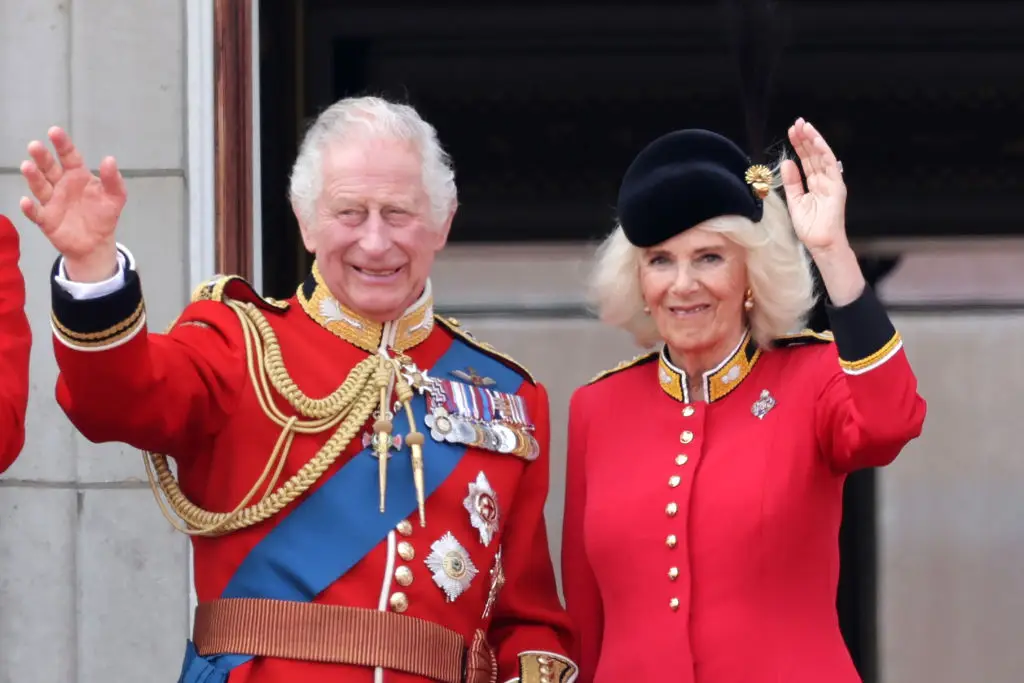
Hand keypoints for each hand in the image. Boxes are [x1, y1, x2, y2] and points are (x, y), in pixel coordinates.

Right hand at [20, 127, 125, 281]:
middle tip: (35, 146)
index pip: (69, 156)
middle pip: (49, 168)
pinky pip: (36, 213)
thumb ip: (113, 180)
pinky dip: (30, 208)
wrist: (97, 243)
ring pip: (40, 187)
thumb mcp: (115, 197)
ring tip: (28, 166)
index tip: (54, 132)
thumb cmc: (103, 215)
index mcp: (77, 175)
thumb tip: (110, 159)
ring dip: (33, 177)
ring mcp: (52, 201)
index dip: (62, 144)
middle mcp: (61, 184)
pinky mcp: (46, 220)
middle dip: (42, 157)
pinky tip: (25, 201)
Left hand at [780, 118, 847, 254]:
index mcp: (814, 183)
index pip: (806, 160)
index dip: (799, 145)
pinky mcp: (837, 186)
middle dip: (805, 138)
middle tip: (796, 123)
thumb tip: (787, 162)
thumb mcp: (794, 201)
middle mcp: (824, 180)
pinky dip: (823, 151)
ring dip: (813, 140)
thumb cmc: (810, 226)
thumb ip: (792, 182)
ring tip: (804, 126)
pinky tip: (815, 140)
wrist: (820, 243)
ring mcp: (832, 182)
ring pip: (822, 156)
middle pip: (814, 155)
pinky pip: (830, 165)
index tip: (791, 132)